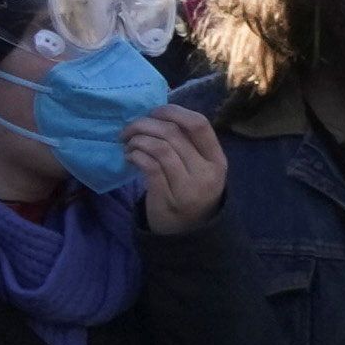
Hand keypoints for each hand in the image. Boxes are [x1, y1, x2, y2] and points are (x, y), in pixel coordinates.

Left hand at [120, 100, 229, 235]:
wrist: (187, 232)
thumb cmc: (190, 192)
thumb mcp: (199, 168)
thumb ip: (187, 144)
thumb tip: (157, 114)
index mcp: (217, 159)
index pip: (199, 124)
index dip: (173, 112)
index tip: (153, 113)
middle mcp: (206, 172)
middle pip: (173, 134)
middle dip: (144, 124)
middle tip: (129, 129)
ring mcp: (188, 187)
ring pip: (160, 148)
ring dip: (137, 140)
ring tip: (128, 144)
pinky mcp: (167, 197)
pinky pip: (149, 166)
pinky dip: (136, 155)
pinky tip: (130, 157)